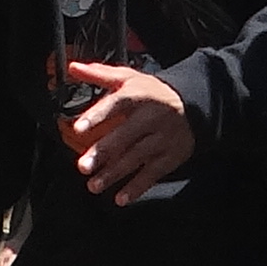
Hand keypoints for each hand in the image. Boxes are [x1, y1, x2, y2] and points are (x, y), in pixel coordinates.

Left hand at [58, 58, 194, 203]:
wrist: (194, 106)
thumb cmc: (153, 92)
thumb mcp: (129, 78)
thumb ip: (99, 74)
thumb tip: (72, 67)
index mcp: (138, 96)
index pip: (115, 104)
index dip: (97, 116)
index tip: (78, 128)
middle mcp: (151, 118)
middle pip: (125, 136)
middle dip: (103, 152)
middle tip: (82, 166)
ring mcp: (162, 139)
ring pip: (136, 158)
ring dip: (114, 174)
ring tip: (93, 185)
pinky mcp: (170, 157)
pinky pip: (152, 174)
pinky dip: (137, 188)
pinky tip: (120, 199)